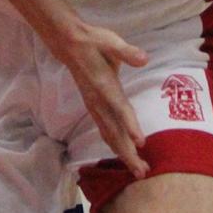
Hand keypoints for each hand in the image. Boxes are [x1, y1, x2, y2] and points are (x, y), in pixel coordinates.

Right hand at [58, 22, 149, 178]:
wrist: (69, 44)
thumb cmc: (94, 41)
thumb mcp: (111, 41)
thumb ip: (126, 52)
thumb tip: (143, 58)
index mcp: (105, 85)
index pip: (120, 108)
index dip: (130, 126)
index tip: (141, 143)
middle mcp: (98, 100)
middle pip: (114, 131)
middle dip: (127, 152)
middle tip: (142, 171)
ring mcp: (94, 106)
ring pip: (108, 134)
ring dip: (123, 153)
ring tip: (137, 170)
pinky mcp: (93, 107)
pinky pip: (104, 130)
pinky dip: (114, 145)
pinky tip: (122, 154)